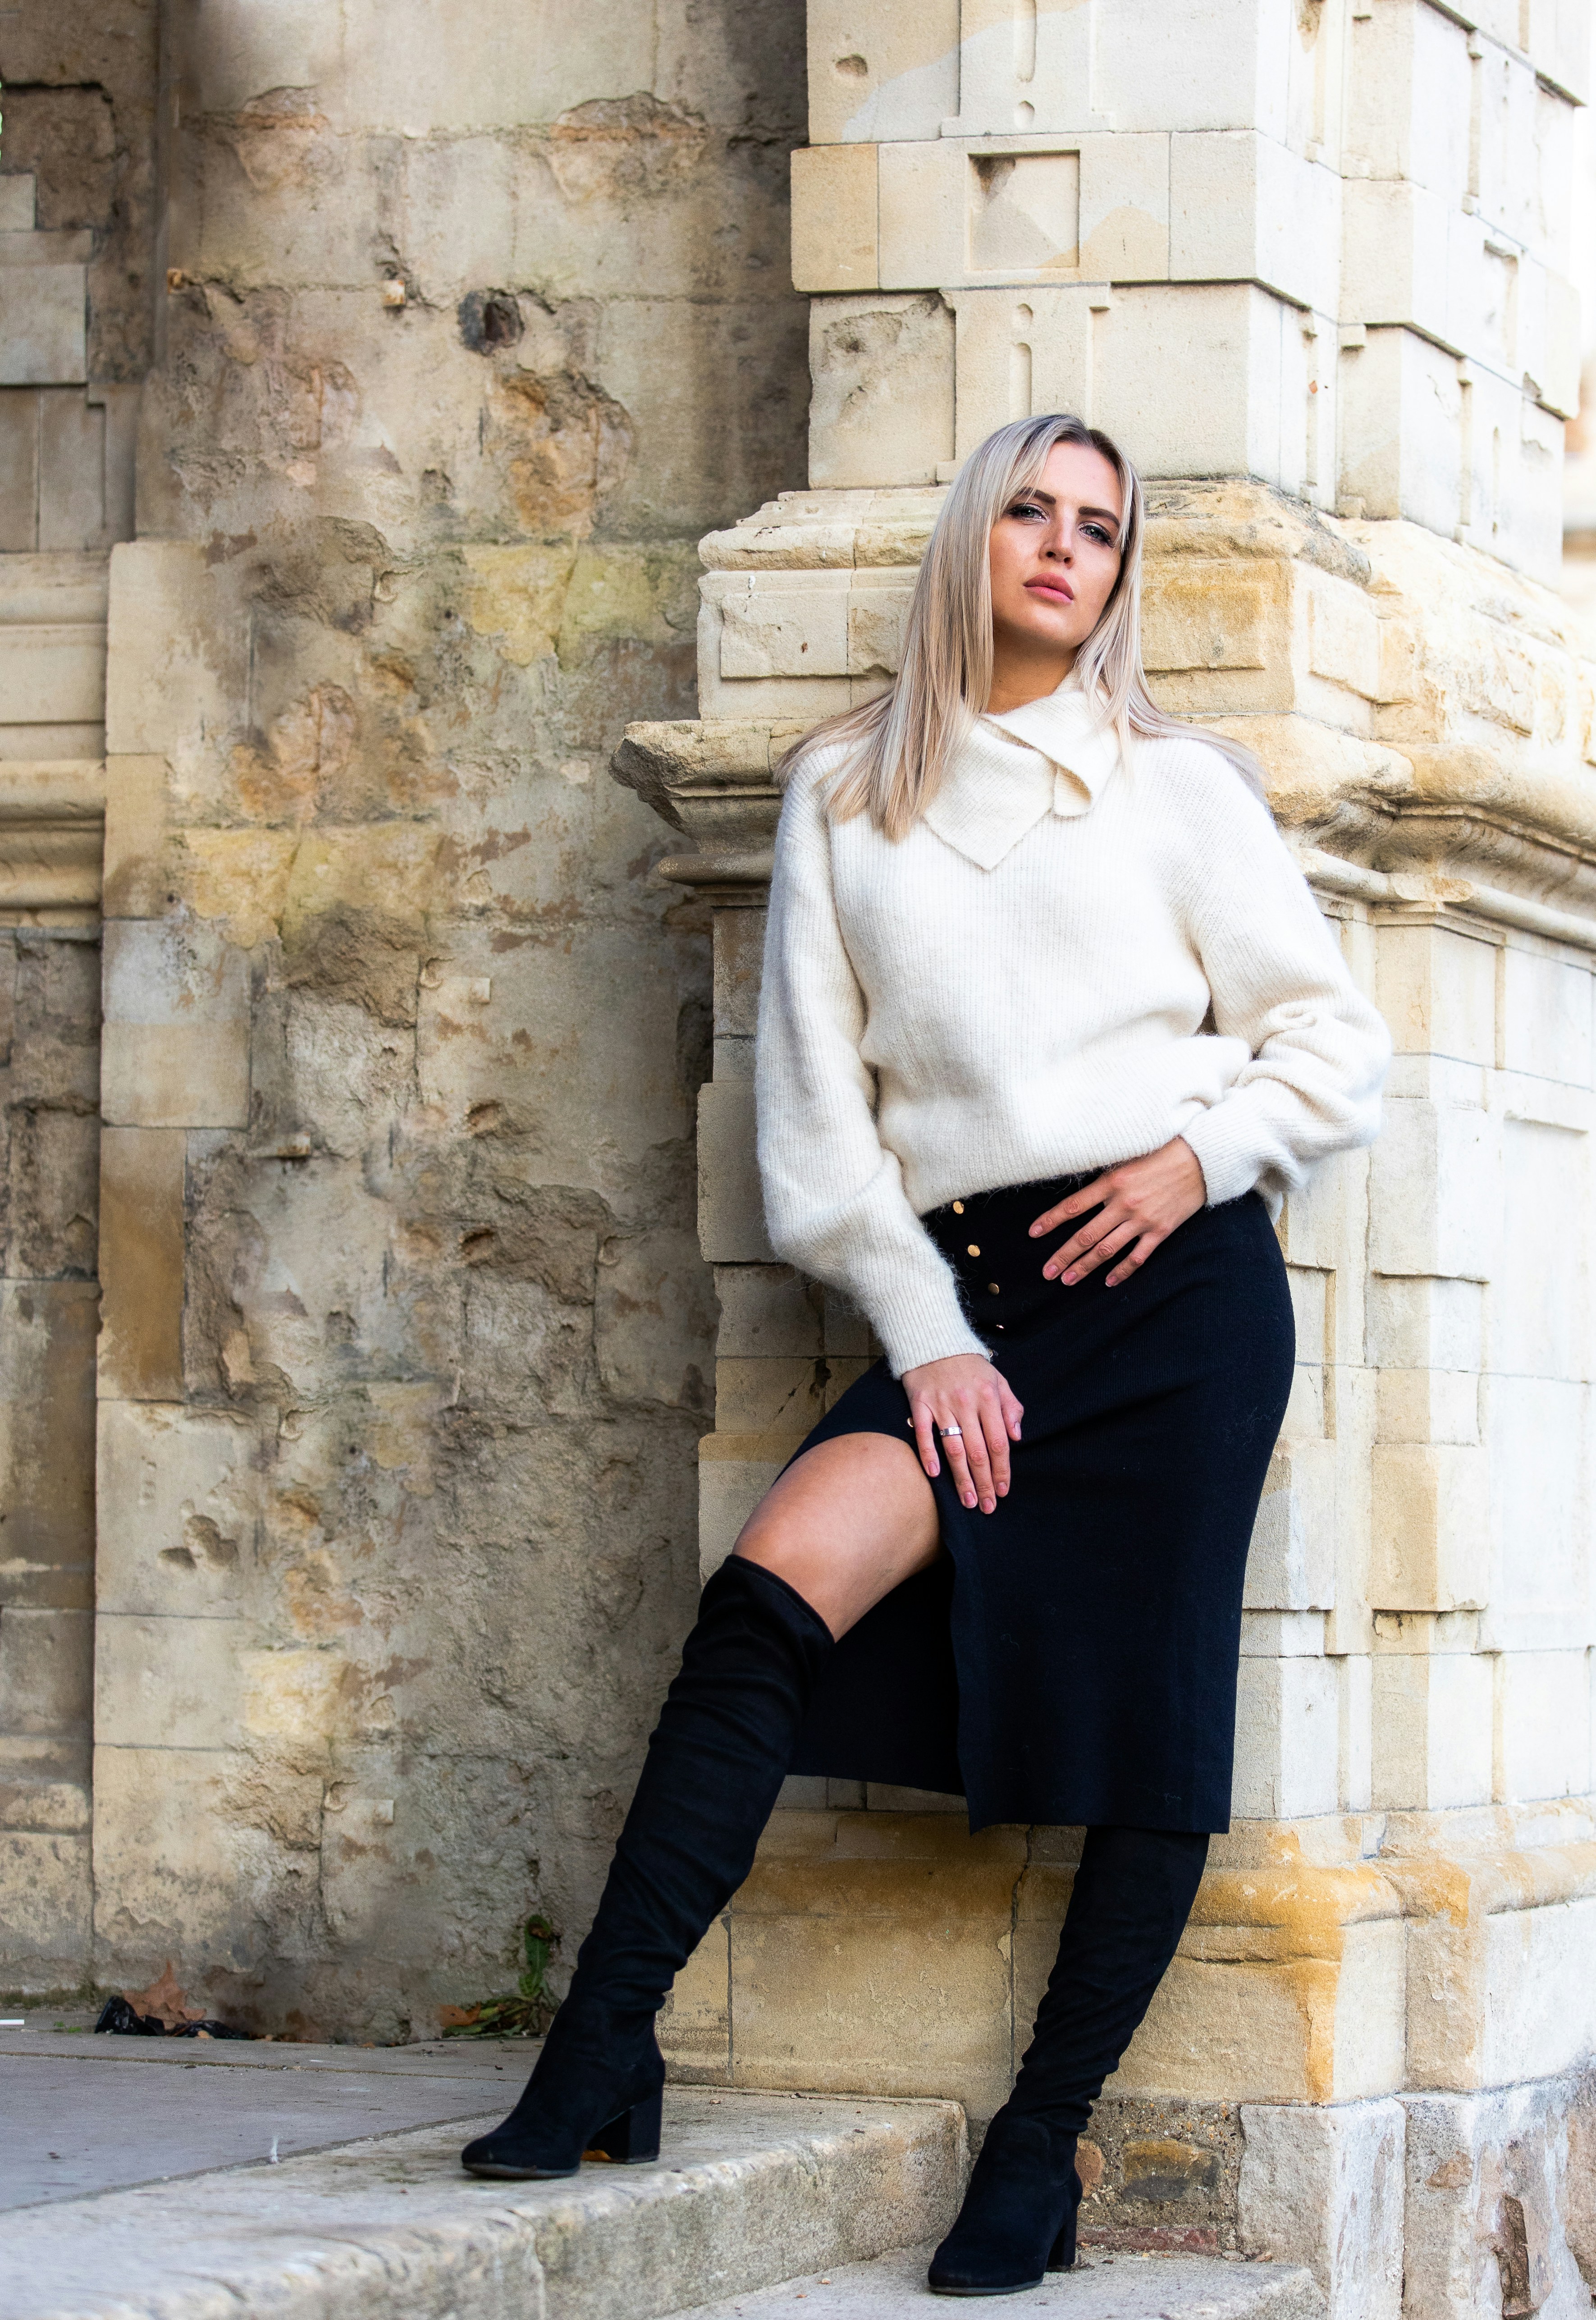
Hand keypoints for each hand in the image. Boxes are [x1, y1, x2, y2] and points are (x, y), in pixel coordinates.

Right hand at [900, 1353, 1023, 1515]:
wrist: (934, 1340)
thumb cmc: (969, 1365)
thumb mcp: (998, 1380)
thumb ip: (1011, 1407)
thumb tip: (1017, 1437)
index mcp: (988, 1398)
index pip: (998, 1443)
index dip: (1002, 1470)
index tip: (1003, 1490)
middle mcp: (966, 1404)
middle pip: (978, 1452)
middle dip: (984, 1483)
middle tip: (987, 1506)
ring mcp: (942, 1405)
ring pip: (954, 1449)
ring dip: (961, 1478)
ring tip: (968, 1501)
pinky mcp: (920, 1404)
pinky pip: (924, 1433)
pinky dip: (928, 1454)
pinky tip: (934, 1474)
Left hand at [1030, 1137, 1206, 1288]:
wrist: (1201, 1160)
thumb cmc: (1162, 1153)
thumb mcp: (1127, 1158)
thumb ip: (1104, 1178)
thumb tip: (1080, 1195)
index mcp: (1112, 1182)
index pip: (1073, 1206)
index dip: (1051, 1220)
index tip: (1033, 1233)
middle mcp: (1124, 1203)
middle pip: (1086, 1235)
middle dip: (1063, 1256)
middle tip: (1046, 1272)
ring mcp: (1142, 1220)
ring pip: (1107, 1249)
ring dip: (1085, 1267)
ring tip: (1068, 1280)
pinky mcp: (1161, 1230)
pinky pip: (1137, 1256)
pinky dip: (1122, 1270)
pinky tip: (1108, 1281)